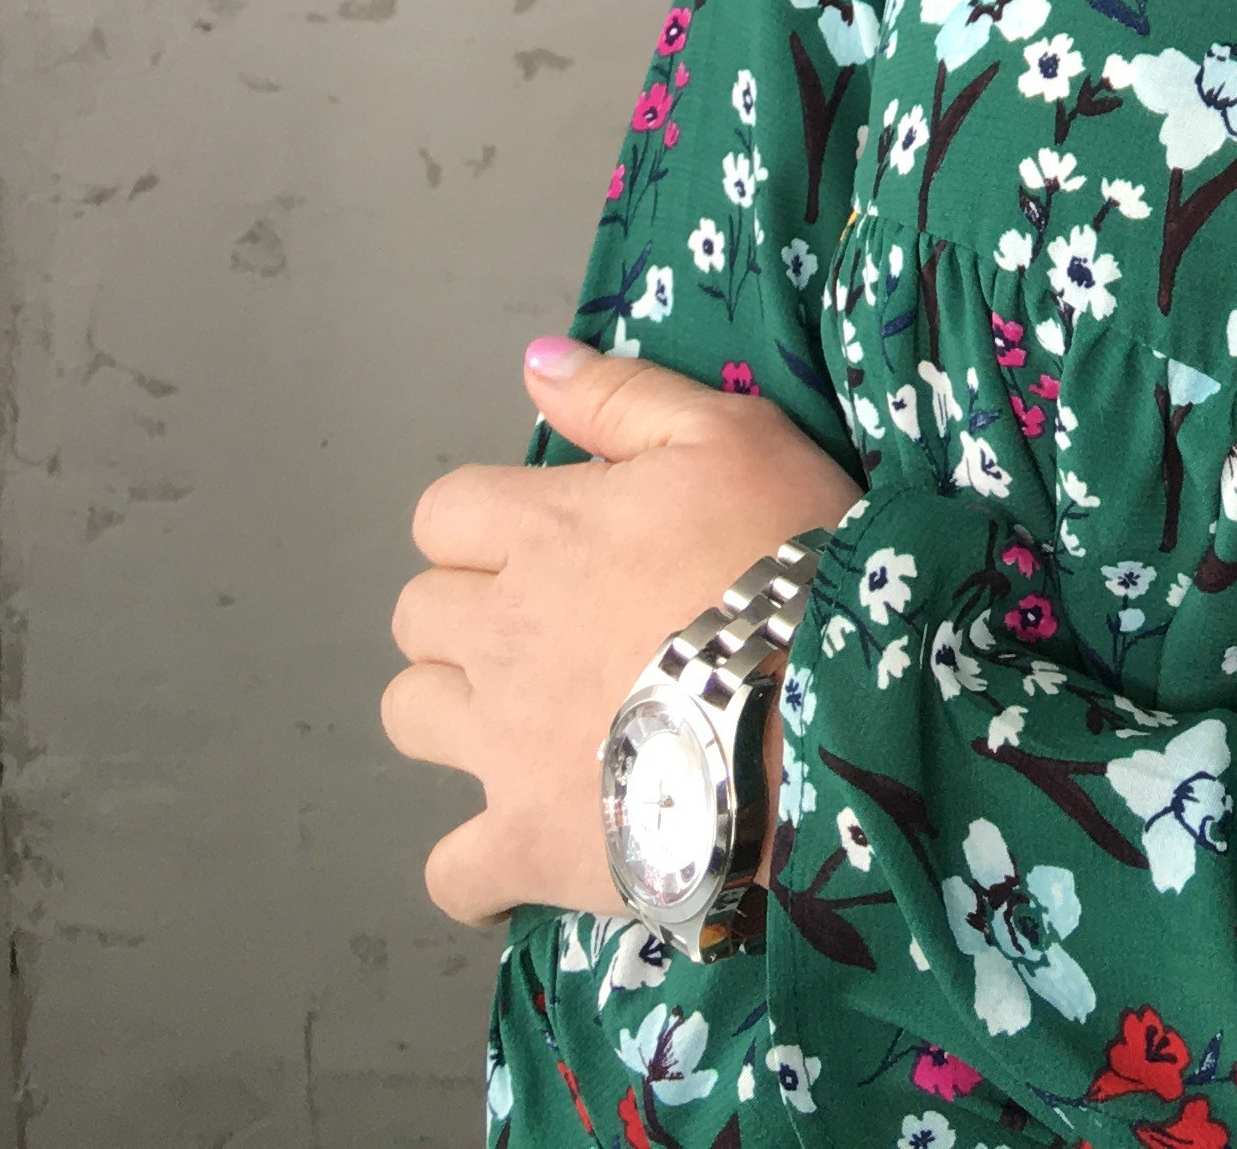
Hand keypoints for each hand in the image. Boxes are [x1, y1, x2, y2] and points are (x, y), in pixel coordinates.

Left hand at [383, 337, 855, 924]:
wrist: (826, 706)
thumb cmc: (787, 558)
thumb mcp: (731, 437)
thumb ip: (624, 397)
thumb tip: (533, 363)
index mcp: (540, 534)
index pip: (444, 514)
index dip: (489, 522)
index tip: (548, 540)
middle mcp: (500, 636)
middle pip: (419, 614)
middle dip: (467, 611)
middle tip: (546, 625)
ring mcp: (502, 748)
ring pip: (410, 716)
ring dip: (454, 712)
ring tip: (524, 721)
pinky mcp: (524, 846)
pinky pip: (450, 872)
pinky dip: (473, 866)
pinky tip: (517, 851)